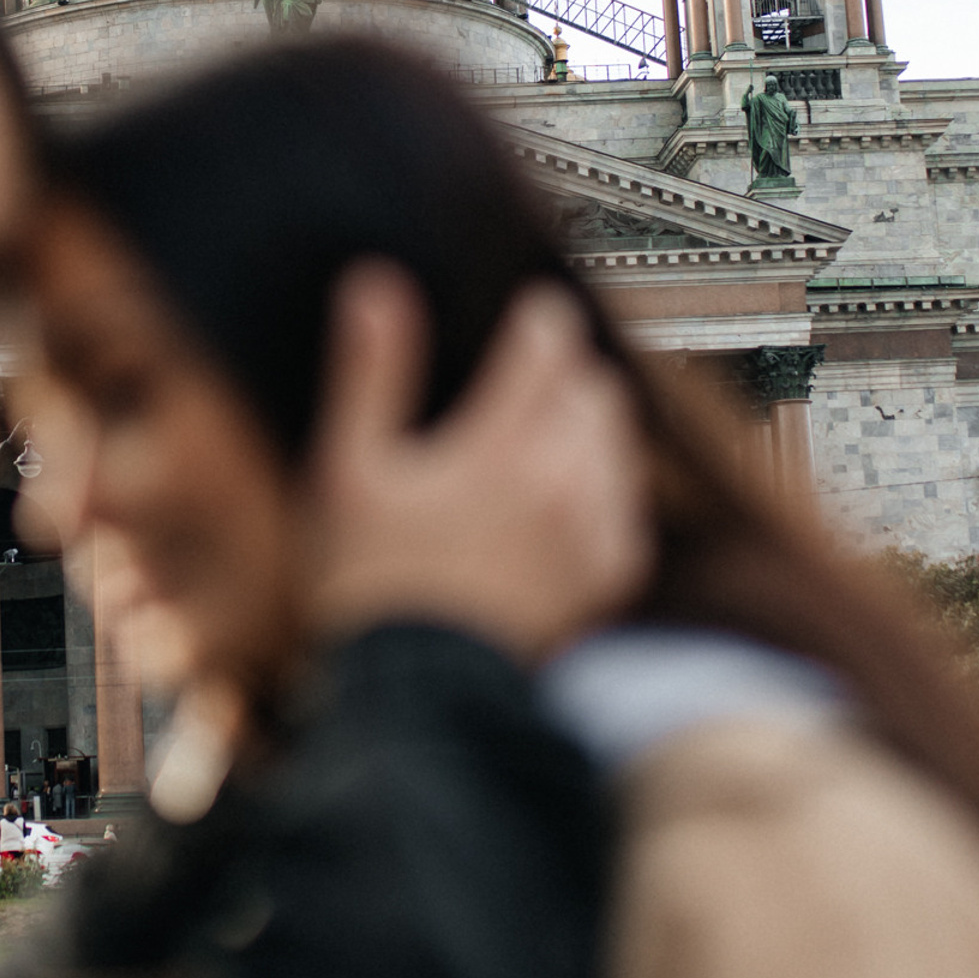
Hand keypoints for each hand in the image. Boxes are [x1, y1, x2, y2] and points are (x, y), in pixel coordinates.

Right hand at [301, 266, 651, 665]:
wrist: (417, 691)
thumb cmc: (371, 581)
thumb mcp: (351, 468)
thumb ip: (372, 371)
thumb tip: (376, 286)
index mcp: (502, 446)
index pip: (547, 343)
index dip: (535, 316)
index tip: (523, 312)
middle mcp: (564, 481)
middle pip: (593, 384)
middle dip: (562, 370)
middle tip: (523, 374)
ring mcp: (593, 530)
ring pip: (617, 438)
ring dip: (586, 421)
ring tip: (538, 430)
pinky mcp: (607, 574)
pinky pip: (627, 501)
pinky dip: (602, 484)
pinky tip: (557, 495)